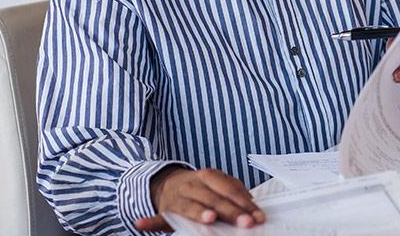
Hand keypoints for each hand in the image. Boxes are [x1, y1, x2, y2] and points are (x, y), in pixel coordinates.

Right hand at [134, 166, 264, 231]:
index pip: (230, 190)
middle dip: (231, 212)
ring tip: (209, 219)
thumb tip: (252, 204)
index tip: (258, 217)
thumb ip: (233, 191)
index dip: (245, 204)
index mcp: (209, 175)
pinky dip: (149, 221)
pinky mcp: (165, 211)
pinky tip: (141, 224)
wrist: (169, 183)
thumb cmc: (202, 187)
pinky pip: (157, 217)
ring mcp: (177, 198)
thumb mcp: (217, 183)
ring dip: (199, 213)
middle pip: (215, 200)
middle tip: (246, 223)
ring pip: (190, 208)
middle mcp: (193, 185)